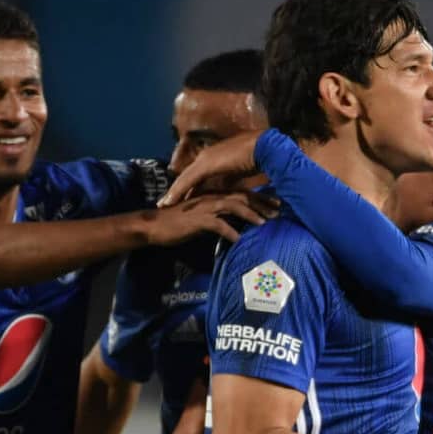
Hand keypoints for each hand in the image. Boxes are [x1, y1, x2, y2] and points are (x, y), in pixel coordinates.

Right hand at [144, 191, 278, 244]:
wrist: (154, 226)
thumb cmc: (177, 224)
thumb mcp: (202, 219)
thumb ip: (218, 218)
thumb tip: (235, 226)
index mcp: (214, 196)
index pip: (242, 194)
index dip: (260, 199)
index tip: (276, 205)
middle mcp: (211, 198)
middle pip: (242, 197)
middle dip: (261, 203)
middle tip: (278, 211)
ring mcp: (204, 207)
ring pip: (233, 206)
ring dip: (250, 214)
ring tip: (263, 223)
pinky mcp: (197, 220)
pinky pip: (217, 225)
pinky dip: (229, 231)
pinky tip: (238, 239)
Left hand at [159, 130, 263, 206]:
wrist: (264, 147)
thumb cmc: (256, 159)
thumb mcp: (240, 175)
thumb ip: (231, 182)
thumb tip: (228, 195)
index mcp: (213, 158)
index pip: (195, 176)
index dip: (187, 188)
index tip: (178, 199)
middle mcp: (205, 158)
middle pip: (185, 177)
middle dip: (175, 191)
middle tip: (164, 204)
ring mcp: (204, 160)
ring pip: (183, 179)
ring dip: (172, 193)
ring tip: (162, 205)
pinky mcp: (206, 165)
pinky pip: (187, 181)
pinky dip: (177, 192)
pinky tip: (169, 202)